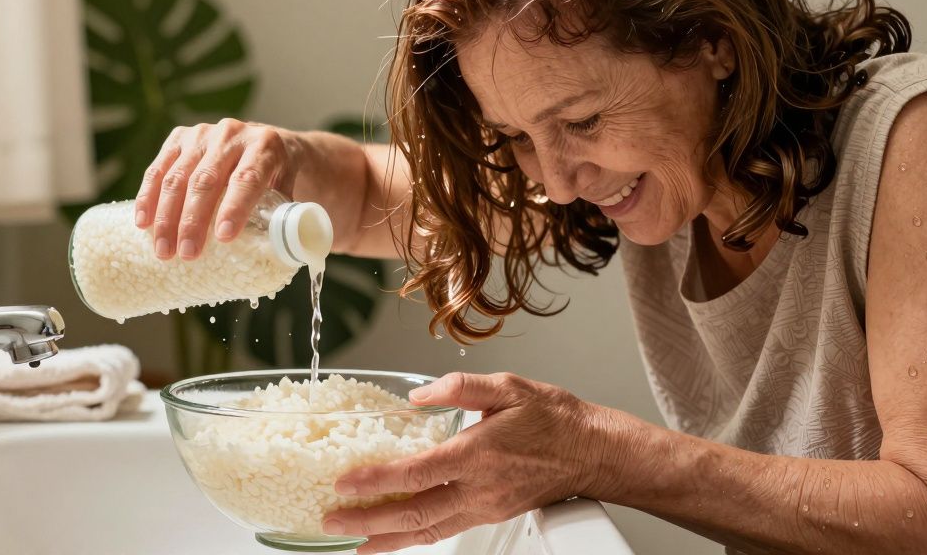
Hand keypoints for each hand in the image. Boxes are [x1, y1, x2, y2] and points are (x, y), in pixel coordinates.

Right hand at [134, 118, 296, 259]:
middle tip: (187, 254)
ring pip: (178, 176)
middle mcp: (232, 135)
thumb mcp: (289, 190)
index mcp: (264, 146)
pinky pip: (158, 168)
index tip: (223, 238)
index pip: (246, 178)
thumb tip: (274, 252)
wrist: (267, 142)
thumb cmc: (278, 176)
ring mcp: (202, 134)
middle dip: (193, 220)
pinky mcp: (179, 137)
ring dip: (166, 216)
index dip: (234, 207)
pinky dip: (148, 197)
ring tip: (163, 250)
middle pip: (206, 180)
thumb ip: (283, 216)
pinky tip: (143, 222)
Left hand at [322, 372, 606, 553]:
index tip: (344, 483)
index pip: (416, 473)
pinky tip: (395, 537)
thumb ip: (460, 387)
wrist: (594, 453)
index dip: (376, 481)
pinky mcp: (490, 515)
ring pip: (428, 531)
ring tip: (354, 541)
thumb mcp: (509, 387)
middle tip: (332, 520)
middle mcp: (479, 488)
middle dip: (368, 520)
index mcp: (478, 454)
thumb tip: (420, 394)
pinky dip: (414, 538)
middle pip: (414, 513)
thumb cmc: (556, 420)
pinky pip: (444, 531)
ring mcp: (485, 508)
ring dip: (387, 538)